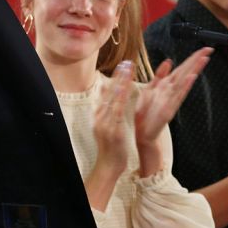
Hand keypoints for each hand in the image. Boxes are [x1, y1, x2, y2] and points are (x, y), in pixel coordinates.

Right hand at [91, 61, 134, 178]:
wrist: (107, 166)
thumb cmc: (111, 147)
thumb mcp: (107, 127)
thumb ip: (107, 111)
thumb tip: (106, 95)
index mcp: (100, 115)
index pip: (107, 93)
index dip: (115, 78)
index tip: (122, 65)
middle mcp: (100, 116)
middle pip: (109, 92)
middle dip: (118, 76)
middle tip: (126, 62)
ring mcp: (104, 123)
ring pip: (113, 98)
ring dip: (120, 83)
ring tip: (127, 70)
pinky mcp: (112, 130)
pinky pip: (116, 111)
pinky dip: (119, 99)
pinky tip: (124, 89)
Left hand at [133, 47, 211, 170]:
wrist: (142, 132)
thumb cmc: (146, 112)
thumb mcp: (150, 89)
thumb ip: (159, 75)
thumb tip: (168, 61)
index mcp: (166, 85)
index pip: (182, 68)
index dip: (192, 58)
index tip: (203, 49)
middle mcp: (172, 91)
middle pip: (186, 72)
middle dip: (197, 60)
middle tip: (209, 49)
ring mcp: (172, 100)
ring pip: (185, 82)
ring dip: (194, 70)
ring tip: (204, 59)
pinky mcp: (168, 110)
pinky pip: (178, 96)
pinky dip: (185, 86)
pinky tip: (192, 78)